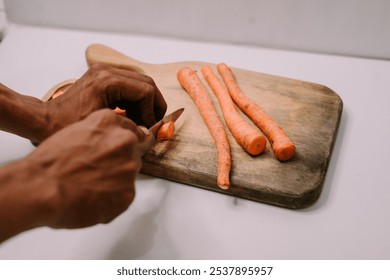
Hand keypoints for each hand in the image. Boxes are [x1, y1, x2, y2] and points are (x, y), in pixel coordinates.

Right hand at [0, 110, 146, 237]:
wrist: (42, 188)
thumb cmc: (50, 163)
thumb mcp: (74, 132)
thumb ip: (98, 135)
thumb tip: (107, 143)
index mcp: (110, 122)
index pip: (129, 129)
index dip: (118, 143)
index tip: (114, 150)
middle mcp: (125, 141)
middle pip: (131, 153)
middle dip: (117, 162)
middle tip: (95, 172)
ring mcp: (129, 167)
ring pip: (127, 175)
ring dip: (114, 181)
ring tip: (89, 187)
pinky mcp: (129, 192)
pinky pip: (124, 196)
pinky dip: (112, 200)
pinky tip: (92, 199)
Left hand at [42, 63, 166, 140]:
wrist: (47, 119)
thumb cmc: (68, 125)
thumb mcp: (103, 126)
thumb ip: (130, 126)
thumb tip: (149, 131)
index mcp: (108, 82)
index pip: (146, 90)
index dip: (152, 110)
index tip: (149, 126)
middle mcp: (107, 71)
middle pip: (146, 82)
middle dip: (153, 103)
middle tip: (151, 122)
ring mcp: (105, 71)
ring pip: (140, 81)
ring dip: (145, 101)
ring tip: (139, 119)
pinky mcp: (103, 76)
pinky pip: (129, 83)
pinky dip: (135, 98)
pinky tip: (130, 113)